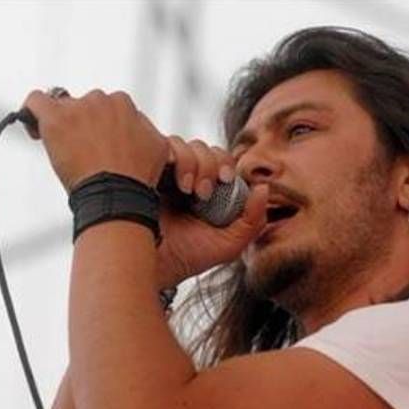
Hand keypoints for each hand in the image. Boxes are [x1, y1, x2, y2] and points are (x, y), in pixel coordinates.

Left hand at [22, 89, 168, 190]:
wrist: (118, 194)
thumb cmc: (136, 178)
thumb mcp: (158, 148)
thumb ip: (146, 129)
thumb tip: (138, 125)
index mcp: (124, 104)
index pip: (109, 108)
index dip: (105, 126)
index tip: (102, 143)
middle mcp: (100, 100)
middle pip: (85, 106)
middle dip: (86, 125)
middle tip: (86, 151)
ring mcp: (77, 108)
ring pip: (62, 107)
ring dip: (64, 124)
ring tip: (64, 149)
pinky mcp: (54, 118)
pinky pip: (35, 102)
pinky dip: (32, 113)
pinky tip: (37, 131)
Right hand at [156, 136, 268, 288]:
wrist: (153, 265)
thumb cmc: (187, 258)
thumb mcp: (229, 243)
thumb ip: (253, 220)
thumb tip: (263, 188)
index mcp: (203, 190)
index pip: (219, 160)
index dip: (226, 163)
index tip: (227, 179)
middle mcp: (182, 179)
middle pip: (204, 148)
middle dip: (211, 162)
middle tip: (206, 190)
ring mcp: (162, 172)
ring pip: (184, 144)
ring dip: (194, 162)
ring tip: (189, 190)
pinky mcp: (145, 169)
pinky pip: (165, 146)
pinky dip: (177, 158)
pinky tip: (178, 183)